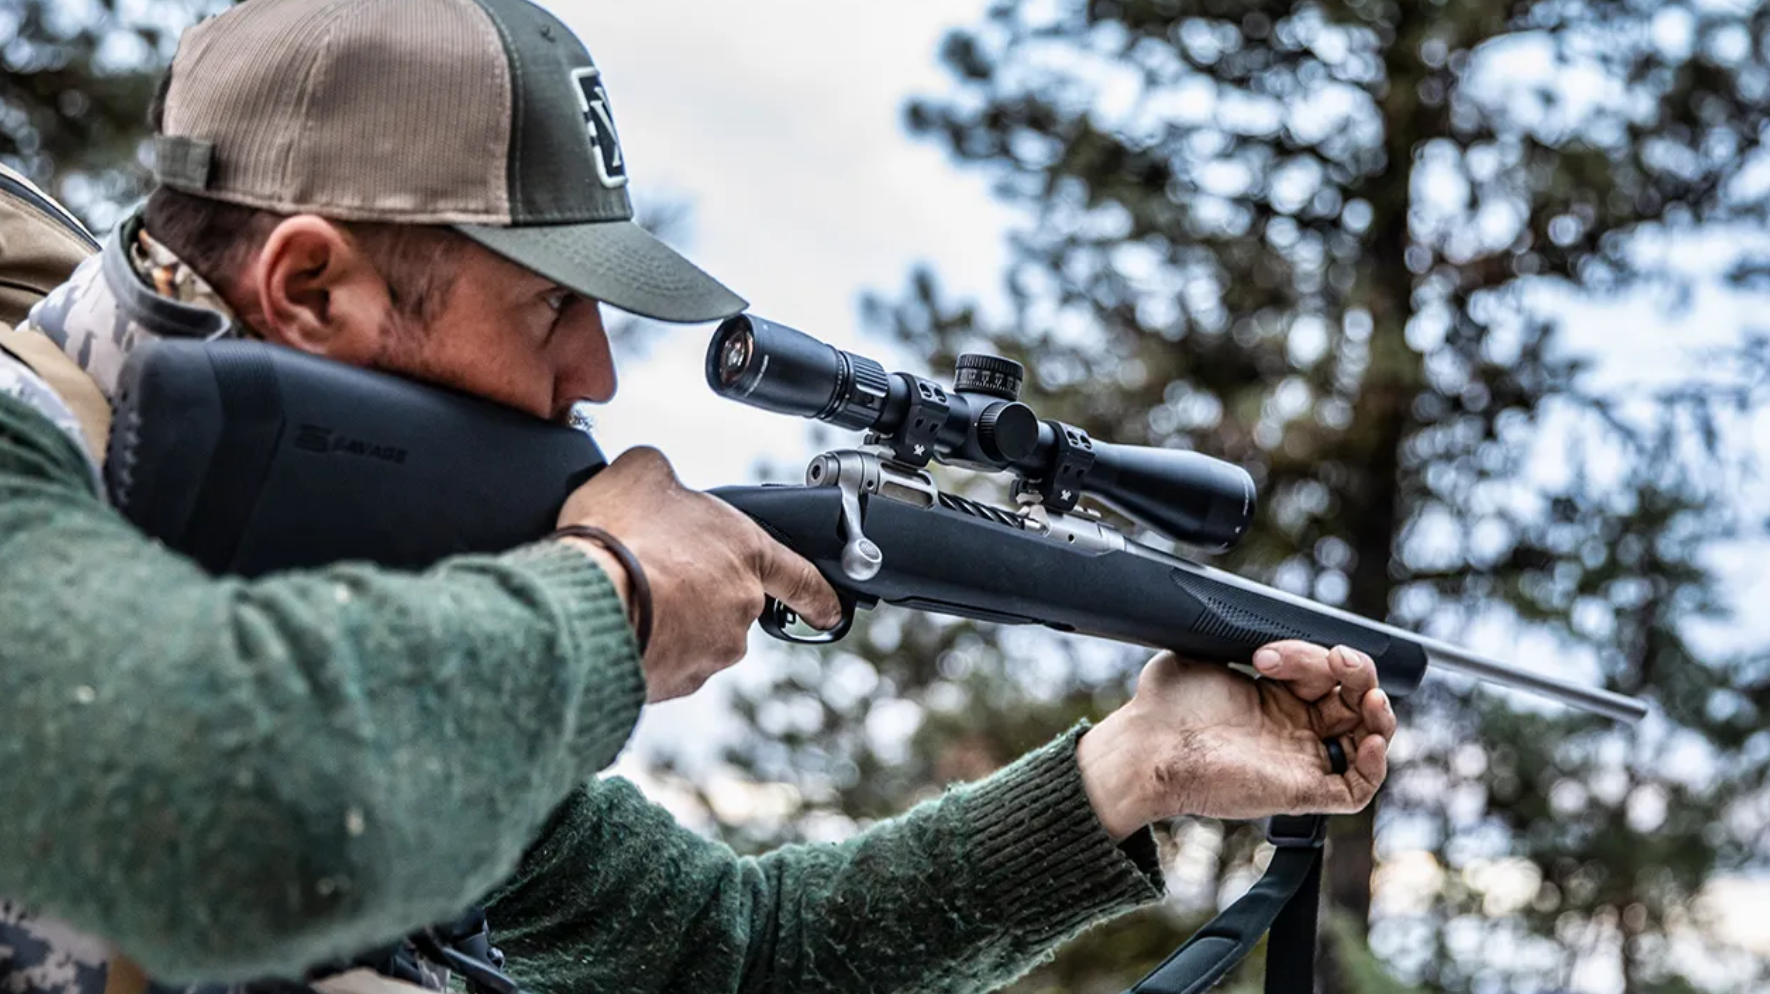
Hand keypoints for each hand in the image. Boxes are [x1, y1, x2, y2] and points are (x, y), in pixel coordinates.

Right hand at [554, 447, 842, 701]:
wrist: (587, 604)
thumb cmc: (621, 537)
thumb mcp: (642, 473)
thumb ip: (663, 473)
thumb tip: (655, 479)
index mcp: (747, 553)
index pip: (799, 576)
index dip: (817, 595)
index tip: (830, 613)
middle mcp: (739, 608)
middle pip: (729, 601)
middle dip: (697, 590)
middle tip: (654, 569)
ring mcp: (710, 651)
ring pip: (695, 635)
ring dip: (668, 619)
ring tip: (626, 596)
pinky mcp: (675, 683)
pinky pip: (664, 663)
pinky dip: (644, 646)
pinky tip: (616, 623)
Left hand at [1076, 641, 1395, 839]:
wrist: (1148, 746)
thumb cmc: (1165, 705)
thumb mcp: (1204, 654)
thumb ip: (1237, 639)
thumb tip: (1261, 629)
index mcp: (1275, 697)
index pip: (1322, 672)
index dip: (1311, 655)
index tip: (1267, 653)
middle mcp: (1293, 729)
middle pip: (1352, 699)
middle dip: (1356, 672)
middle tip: (1337, 658)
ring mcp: (1299, 760)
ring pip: (1364, 740)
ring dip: (1378, 715)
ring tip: (1369, 695)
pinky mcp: (1300, 792)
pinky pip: (1355, 789)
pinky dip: (1375, 765)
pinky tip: (1368, 740)